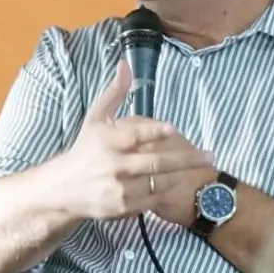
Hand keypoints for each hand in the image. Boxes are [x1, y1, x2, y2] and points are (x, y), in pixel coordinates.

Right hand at [51, 60, 213, 220]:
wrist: (64, 189)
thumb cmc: (85, 148)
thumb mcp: (96, 118)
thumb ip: (115, 93)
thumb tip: (126, 64)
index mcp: (108, 141)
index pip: (134, 134)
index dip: (154, 130)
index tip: (172, 128)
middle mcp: (114, 165)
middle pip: (156, 162)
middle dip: (186, 159)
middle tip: (210, 156)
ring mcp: (119, 189)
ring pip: (159, 182)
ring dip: (180, 175)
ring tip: (197, 169)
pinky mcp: (122, 208)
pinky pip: (152, 199)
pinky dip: (165, 191)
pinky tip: (176, 184)